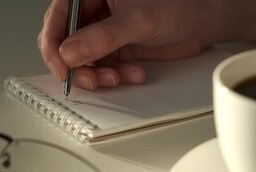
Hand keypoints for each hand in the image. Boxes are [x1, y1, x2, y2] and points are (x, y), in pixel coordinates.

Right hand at [38, 0, 228, 88]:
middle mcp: (93, 11)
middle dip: (78, 66)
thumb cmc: (177, 4)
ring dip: (99, 74)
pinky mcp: (115, 49)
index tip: (63, 68)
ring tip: (118, 77)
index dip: (54, 45)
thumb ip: (103, 37)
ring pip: (85, 60)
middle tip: (92, 80)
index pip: (57, 18)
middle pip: (66, 43)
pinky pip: (104, 68)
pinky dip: (115, 76)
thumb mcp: (138, 19)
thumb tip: (70, 53)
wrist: (202, 20)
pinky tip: (133, 72)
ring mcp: (103, 32)